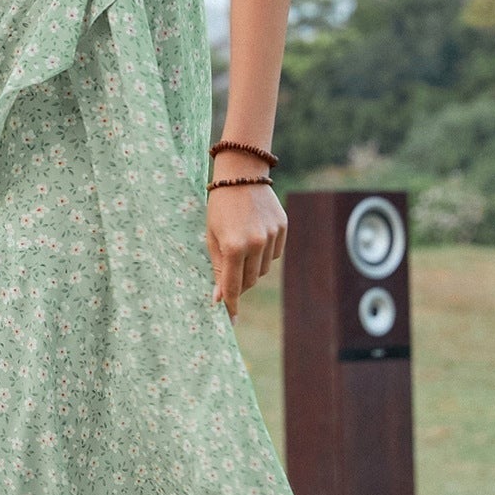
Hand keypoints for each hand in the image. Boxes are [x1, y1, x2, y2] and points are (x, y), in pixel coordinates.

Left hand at [206, 172, 285, 321]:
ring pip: (263, 269)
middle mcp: (256, 243)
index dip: (230, 305)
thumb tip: (219, 298)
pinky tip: (254, 236)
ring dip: (252, 268)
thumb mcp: (212, 237)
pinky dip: (264, 253)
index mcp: (233, 247)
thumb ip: (217, 268)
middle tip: (229, 277)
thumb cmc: (219, 206)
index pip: (232, 286)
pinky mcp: (282, 228)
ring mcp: (272, 235)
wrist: (241, 174)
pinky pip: (274, 253)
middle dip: (239, 284)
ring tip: (240, 248)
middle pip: (250, 281)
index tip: (229, 320)